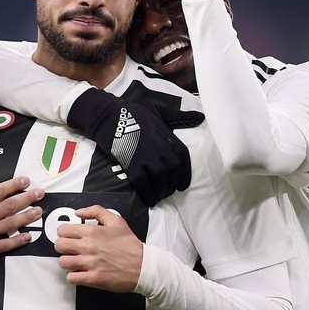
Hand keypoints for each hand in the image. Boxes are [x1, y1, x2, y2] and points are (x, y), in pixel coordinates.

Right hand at [0, 173, 44, 268]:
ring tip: (39, 211)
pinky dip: (17, 241)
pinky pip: (4, 245)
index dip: (13, 185)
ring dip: (26, 217)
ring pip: (10, 223)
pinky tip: (28, 237)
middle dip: (26, 198)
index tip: (25, 181)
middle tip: (40, 193)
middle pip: (9, 206)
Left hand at [55, 205, 142, 292]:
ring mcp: (90, 263)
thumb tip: (79, 212)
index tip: (69, 237)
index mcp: (91, 232)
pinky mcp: (93, 278)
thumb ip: (96, 211)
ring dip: (68, 262)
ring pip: (63, 262)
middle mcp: (88, 247)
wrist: (143, 266)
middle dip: (63, 247)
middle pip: (59, 245)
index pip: (62, 230)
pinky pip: (71, 278)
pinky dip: (74, 276)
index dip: (64, 233)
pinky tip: (81, 272)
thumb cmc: (130, 244)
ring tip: (76, 261)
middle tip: (71, 249)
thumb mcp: (116, 221)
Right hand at [66, 87, 203, 206]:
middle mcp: (160, 148)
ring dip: (161, 191)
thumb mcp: (158, 109)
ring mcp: (146, 157)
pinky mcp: (131, 164)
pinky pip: (143, 184)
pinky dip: (148, 194)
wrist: (108, 116)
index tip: (183, 184)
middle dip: (172, 184)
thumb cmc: (132, 111)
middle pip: (173, 171)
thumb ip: (178, 116)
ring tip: (159, 196)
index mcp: (167, 135)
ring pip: (160, 180)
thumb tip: (200, 116)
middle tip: (168, 191)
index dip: (185, 174)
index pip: (183, 157)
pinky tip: (149, 200)